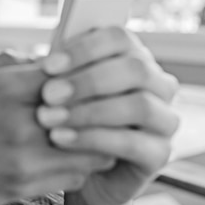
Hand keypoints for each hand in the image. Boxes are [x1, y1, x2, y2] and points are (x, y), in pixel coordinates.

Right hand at [0, 52, 114, 204]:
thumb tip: (33, 60)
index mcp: (1, 89)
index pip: (66, 71)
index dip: (76, 72)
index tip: (74, 75)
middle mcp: (19, 123)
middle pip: (85, 108)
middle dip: (91, 105)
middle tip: (89, 104)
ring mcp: (24, 159)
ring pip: (89, 146)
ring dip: (89, 137)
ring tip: (77, 132)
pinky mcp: (23, 188)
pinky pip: (73, 175)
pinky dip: (76, 164)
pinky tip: (61, 156)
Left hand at [37, 27, 179, 204]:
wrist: (72, 165)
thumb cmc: (65, 116)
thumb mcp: (57, 89)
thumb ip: (56, 73)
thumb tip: (41, 64)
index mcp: (132, 56)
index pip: (119, 38)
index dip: (84, 49)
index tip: (48, 66)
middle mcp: (157, 84)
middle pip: (134, 69)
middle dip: (86, 81)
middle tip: (48, 94)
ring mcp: (163, 119)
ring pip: (139, 105)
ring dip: (90, 111)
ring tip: (50, 119)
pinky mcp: (159, 153)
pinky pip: (133, 143)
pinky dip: (93, 138)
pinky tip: (62, 138)